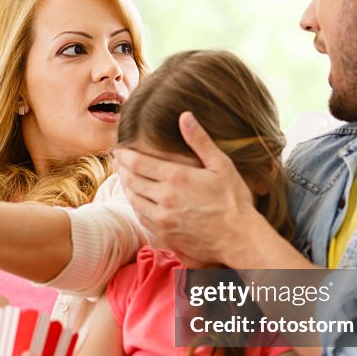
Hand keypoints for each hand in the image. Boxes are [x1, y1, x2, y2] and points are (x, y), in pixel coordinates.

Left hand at [114, 112, 257, 266]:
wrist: (239, 239)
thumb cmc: (234, 201)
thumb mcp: (221, 165)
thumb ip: (200, 140)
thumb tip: (185, 116)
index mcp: (176, 177)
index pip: (138, 162)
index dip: (124, 155)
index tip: (118, 150)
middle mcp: (164, 198)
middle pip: (131, 180)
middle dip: (121, 168)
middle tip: (117, 161)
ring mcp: (162, 218)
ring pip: (133, 199)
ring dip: (125, 187)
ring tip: (123, 177)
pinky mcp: (164, 234)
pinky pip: (141, 217)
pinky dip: (135, 206)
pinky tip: (137, 200)